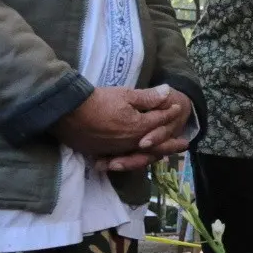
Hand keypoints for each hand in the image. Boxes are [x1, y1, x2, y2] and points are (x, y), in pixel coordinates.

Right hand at [56, 85, 187, 158]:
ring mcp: (118, 150)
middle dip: (171, 144)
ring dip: (155, 154)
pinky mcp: (103, 153)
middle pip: (156, 145)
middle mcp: (131, 143)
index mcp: (139, 128)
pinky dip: (133, 160)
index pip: (159, 121)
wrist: (67, 112)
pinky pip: (123, 159)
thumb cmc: (98, 100)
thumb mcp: (125, 94)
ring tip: (164, 154)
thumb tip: (168, 92)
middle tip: (184, 145)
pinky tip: (135, 158)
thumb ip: (148, 97)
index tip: (177, 108)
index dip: (169, 113)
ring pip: (141, 155)